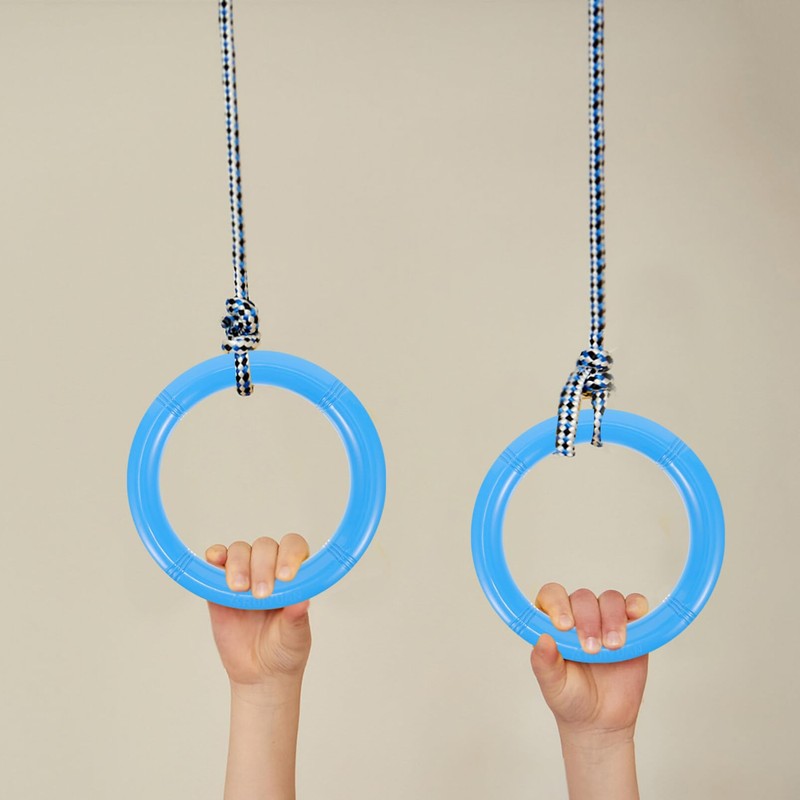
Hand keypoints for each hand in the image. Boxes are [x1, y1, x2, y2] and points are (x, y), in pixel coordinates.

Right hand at [206, 534, 311, 690]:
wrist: (259, 673)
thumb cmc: (284, 650)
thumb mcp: (295, 637)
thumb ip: (297, 618)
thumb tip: (302, 601)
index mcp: (294, 575)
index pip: (294, 548)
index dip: (289, 555)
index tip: (285, 577)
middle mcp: (270, 568)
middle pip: (264, 547)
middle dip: (262, 566)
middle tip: (261, 595)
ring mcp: (245, 574)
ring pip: (240, 550)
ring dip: (239, 565)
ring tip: (240, 589)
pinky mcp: (219, 585)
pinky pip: (216, 561)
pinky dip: (215, 556)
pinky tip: (215, 561)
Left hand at [530, 583, 648, 742]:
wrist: (601, 721)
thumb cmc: (571, 698)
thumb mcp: (553, 684)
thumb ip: (544, 663)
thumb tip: (543, 639)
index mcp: (553, 623)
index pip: (552, 596)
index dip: (557, 604)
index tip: (565, 626)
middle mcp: (578, 616)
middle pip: (583, 598)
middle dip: (588, 621)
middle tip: (592, 650)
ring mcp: (606, 619)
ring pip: (610, 600)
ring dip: (612, 620)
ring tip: (612, 647)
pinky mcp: (632, 628)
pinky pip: (635, 605)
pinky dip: (637, 605)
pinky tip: (635, 616)